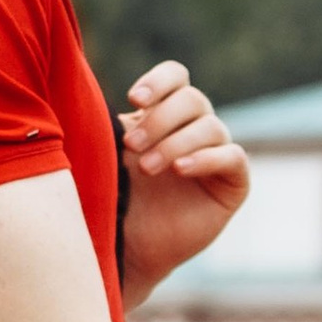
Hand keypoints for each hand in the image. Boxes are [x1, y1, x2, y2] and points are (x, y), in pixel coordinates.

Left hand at [119, 60, 249, 296]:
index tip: (134, 99)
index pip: (176, 76)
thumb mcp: (110, 152)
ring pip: (210, 127)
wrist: (131, 245)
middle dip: (160, 119)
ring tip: (148, 168)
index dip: (159, 81)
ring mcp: (219, 152)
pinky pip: (232, 157)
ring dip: (175, 143)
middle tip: (131, 145)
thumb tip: (87, 90)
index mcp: (168, 111)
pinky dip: (205, 158)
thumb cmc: (118, 195)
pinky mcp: (234, 181)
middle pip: (192, 99)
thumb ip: (112, 120)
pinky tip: (179, 170)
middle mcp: (197, 126)